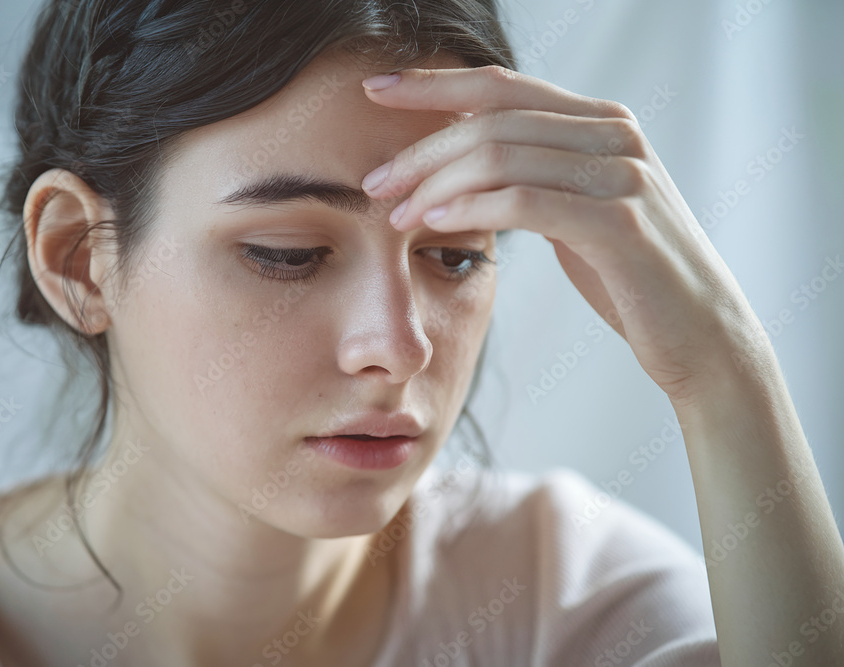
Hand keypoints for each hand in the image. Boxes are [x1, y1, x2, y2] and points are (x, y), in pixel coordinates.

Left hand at [360, 66, 770, 407]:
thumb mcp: (577, 210)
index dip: (434, 83)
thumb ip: (535, 175)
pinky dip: (469, 209)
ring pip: (500, 156)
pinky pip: (522, 202)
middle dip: (420, 149)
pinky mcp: (618, 224)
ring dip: (434, 184)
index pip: (501, 86)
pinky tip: (433, 224)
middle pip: (490, 120)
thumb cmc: (629, 276)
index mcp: (600, 123)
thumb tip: (464, 159)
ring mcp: (620, 176)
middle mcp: (613, 136)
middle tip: (373, 182)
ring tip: (395, 214)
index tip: (376, 90)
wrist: (702, 334)